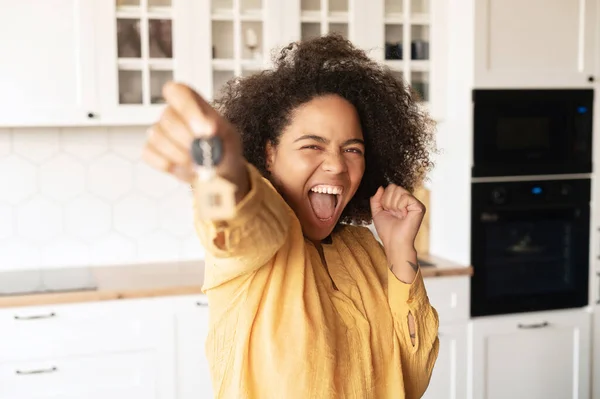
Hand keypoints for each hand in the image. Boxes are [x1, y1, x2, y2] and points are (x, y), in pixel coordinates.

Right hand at [142, 82, 248, 199]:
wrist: (220, 171)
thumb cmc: (224, 149)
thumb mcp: (229, 137)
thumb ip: (219, 131)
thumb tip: (208, 131)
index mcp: (191, 102)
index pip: (177, 91)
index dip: (188, 109)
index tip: (206, 130)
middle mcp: (172, 113)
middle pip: (167, 118)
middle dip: (188, 140)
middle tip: (204, 154)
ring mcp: (158, 131)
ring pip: (157, 137)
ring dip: (180, 155)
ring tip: (197, 163)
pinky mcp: (151, 150)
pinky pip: (150, 154)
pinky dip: (169, 165)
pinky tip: (185, 168)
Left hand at [369, 184, 425, 252]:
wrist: (394, 242)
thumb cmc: (387, 231)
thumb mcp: (377, 212)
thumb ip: (376, 199)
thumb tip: (381, 187)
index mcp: (399, 201)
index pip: (390, 187)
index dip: (384, 199)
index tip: (387, 211)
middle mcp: (408, 201)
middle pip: (393, 186)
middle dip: (388, 201)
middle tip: (393, 213)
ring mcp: (414, 203)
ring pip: (398, 190)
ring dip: (393, 205)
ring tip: (398, 215)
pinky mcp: (419, 206)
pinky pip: (405, 197)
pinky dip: (400, 207)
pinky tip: (404, 215)